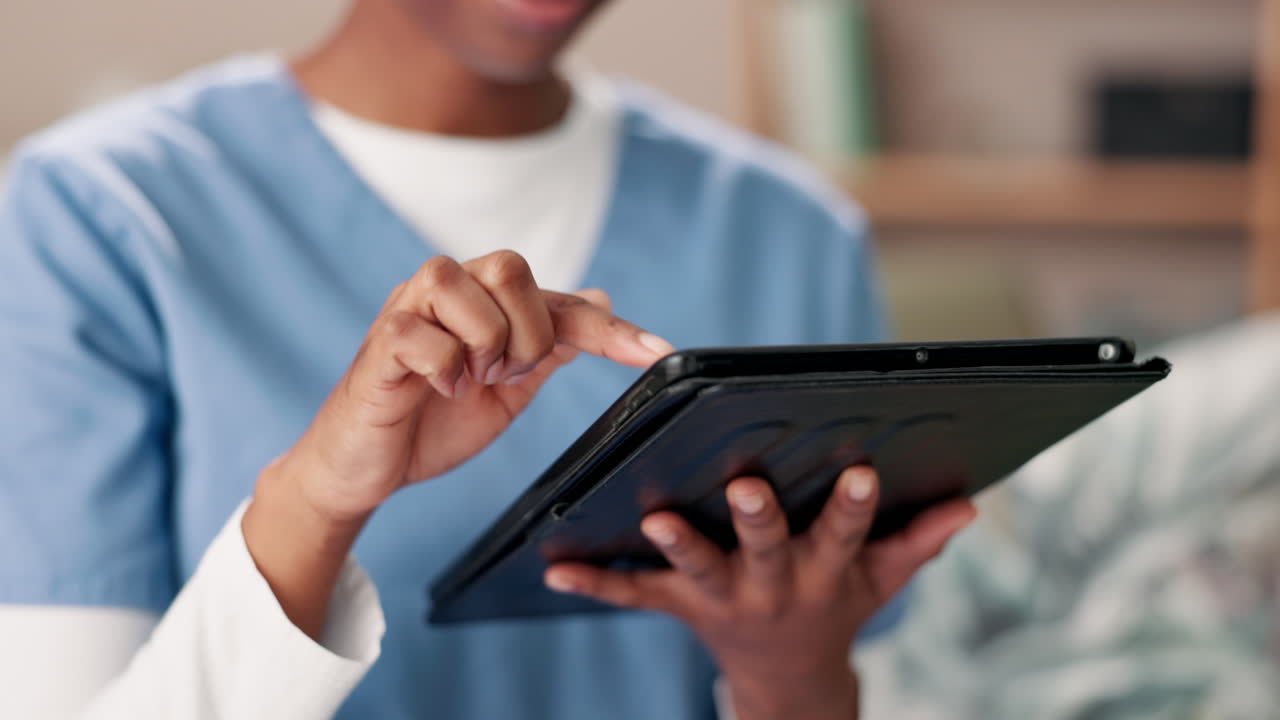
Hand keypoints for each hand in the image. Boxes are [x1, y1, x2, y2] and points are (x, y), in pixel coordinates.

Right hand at [270, 250, 672, 523]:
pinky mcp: (380, 344)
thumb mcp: (507, 391)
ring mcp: (409, 311)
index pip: (559, 300)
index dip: (610, 326)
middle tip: (503, 375)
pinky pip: (422, 333)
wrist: (365, 470)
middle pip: (511, 267)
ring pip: (463, 285)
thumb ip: (549, 348)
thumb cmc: (431, 422)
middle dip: (525, 333)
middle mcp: (446, 292)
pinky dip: (444, 367)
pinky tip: (439, 389)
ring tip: (468, 380)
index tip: (657, 353)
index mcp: (483, 302)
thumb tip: (600, 296)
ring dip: (482, 345)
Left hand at [544, 467, 976, 719]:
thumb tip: (969, 506)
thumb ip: (918, 542)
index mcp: (825, 570)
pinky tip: (554, 565)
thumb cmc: (834, 605)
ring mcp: (724, 598)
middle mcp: (774, 585)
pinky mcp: (680, 605)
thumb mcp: (880, 581)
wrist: (785, 676)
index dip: (856, 506)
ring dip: (677, 544)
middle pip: (768, 547)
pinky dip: (596, 582)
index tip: (861, 469)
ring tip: (654, 520)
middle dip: (760, 519)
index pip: (847, 535)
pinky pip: (634, 596)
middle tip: (747, 486)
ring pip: (699, 569)